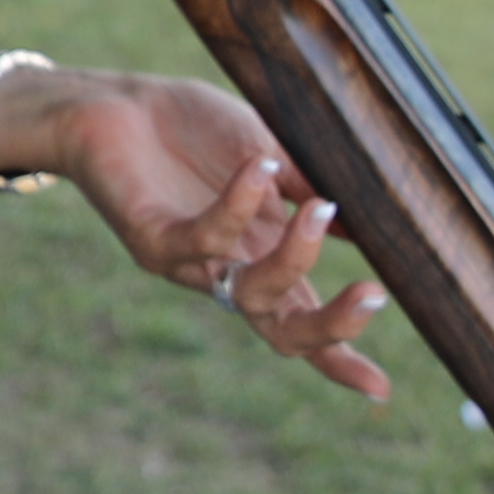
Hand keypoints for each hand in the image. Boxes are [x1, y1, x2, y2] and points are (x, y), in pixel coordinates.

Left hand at [4, 65, 394, 402]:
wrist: (112, 103)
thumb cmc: (190, 129)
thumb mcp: (265, 149)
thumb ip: (306, 183)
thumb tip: (365, 215)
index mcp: (259, 257)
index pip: (302, 321)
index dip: (339, 357)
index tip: (381, 390)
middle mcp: (225, 271)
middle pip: (281, 331)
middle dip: (330, 326)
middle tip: (371, 296)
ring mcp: (187, 262)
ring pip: (249, 293)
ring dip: (295, 256)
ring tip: (322, 208)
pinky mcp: (150, 238)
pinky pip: (203, 237)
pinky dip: (238, 205)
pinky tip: (258, 166)